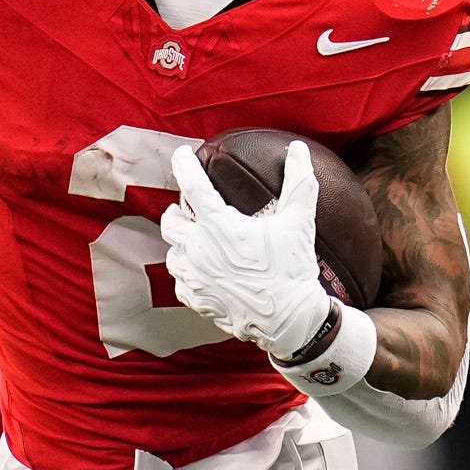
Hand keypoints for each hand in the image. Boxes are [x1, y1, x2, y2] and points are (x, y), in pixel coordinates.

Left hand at [159, 142, 337, 357]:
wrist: (289, 321)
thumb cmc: (293, 269)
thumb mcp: (299, 221)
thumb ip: (298, 181)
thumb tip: (299, 149)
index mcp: (219, 226)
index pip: (192, 184)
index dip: (183, 163)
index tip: (182, 154)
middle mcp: (199, 249)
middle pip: (170, 220)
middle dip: (177, 211)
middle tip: (189, 208)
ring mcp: (194, 277)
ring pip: (172, 252)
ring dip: (181, 242)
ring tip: (195, 240)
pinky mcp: (196, 300)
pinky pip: (180, 281)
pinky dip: (187, 272)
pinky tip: (201, 270)